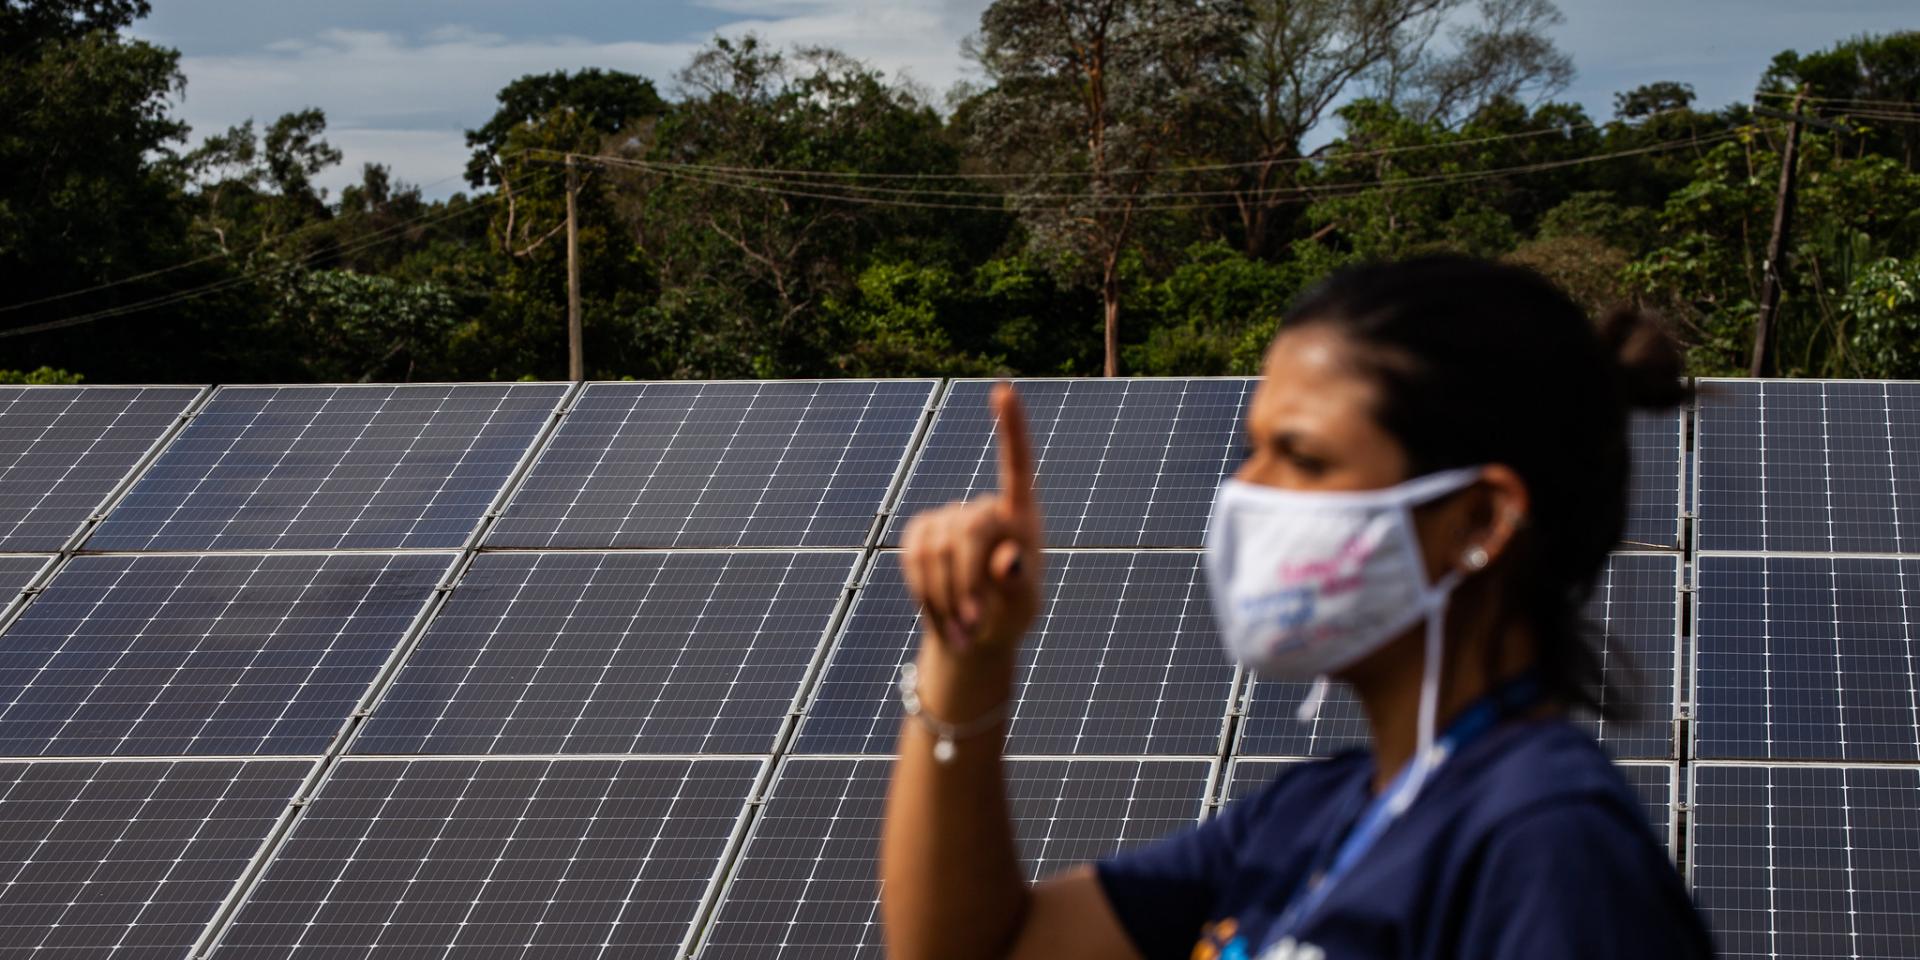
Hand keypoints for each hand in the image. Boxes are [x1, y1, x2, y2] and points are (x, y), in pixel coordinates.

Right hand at [900, 382, 1043, 654]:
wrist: (976, 633)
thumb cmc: (1011, 616)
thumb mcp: (1025, 607)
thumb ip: (1019, 584)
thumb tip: (1009, 558)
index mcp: (1023, 516)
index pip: (1018, 465)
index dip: (1011, 428)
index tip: (1004, 390)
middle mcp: (985, 508)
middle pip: (969, 529)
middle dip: (967, 580)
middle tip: (974, 625)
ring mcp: (949, 518)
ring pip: (937, 550)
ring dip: (947, 596)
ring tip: (964, 629)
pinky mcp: (921, 532)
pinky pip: (914, 557)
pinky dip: (925, 592)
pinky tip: (941, 614)